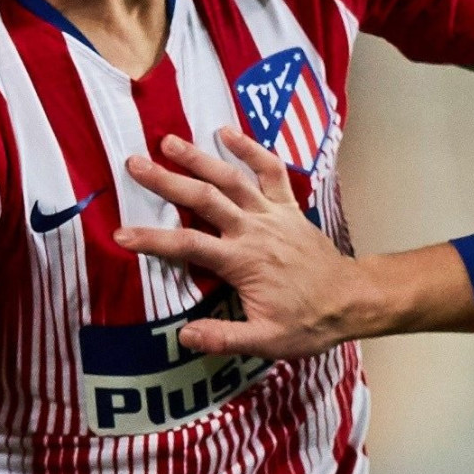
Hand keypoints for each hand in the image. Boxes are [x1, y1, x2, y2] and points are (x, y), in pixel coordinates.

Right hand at [116, 131, 392, 357]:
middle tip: (133, 163)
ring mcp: (272, 214)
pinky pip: (270, 171)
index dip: (153, 241)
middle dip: (167, 181)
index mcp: (242, 262)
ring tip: (168, 140)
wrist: (352, 300)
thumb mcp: (267, 342)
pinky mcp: (288, 207)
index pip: (188, 247)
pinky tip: (226, 131)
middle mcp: (254, 231)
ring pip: (231, 178)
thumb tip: (183, 336)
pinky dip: (250, 149)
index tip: (121, 235)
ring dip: (199, 158)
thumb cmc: (309, 323)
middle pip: (204, 200)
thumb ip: (224, 338)